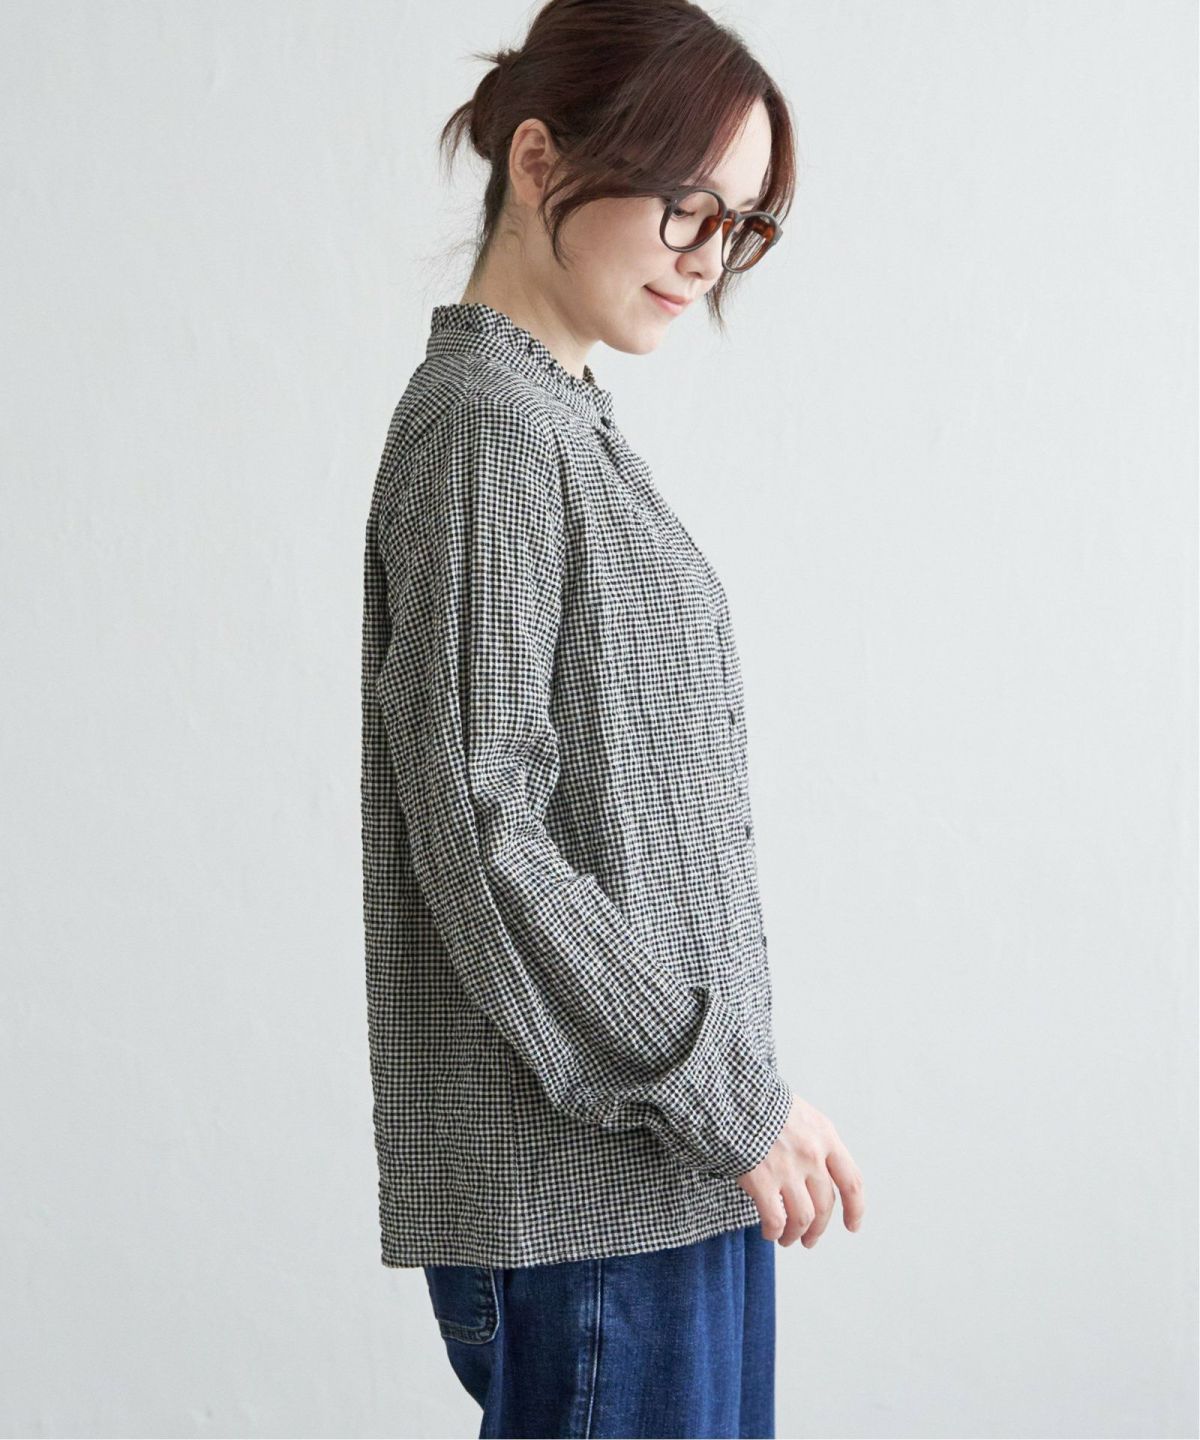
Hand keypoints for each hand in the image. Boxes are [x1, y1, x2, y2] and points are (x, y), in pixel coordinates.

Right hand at [736, 1094, 864, 1246]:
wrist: (731, 1094)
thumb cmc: (761, 1102)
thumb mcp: (800, 1112)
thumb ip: (814, 1140)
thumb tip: (819, 1173)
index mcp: (825, 1136)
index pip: (852, 1182)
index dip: (855, 1209)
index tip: (852, 1226)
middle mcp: (811, 1155)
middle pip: (825, 1206)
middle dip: (818, 1229)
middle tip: (809, 1239)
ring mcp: (788, 1169)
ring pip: (804, 1218)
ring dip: (796, 1235)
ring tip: (787, 1239)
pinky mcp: (762, 1180)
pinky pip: (776, 1219)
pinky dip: (774, 1231)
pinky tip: (769, 1232)